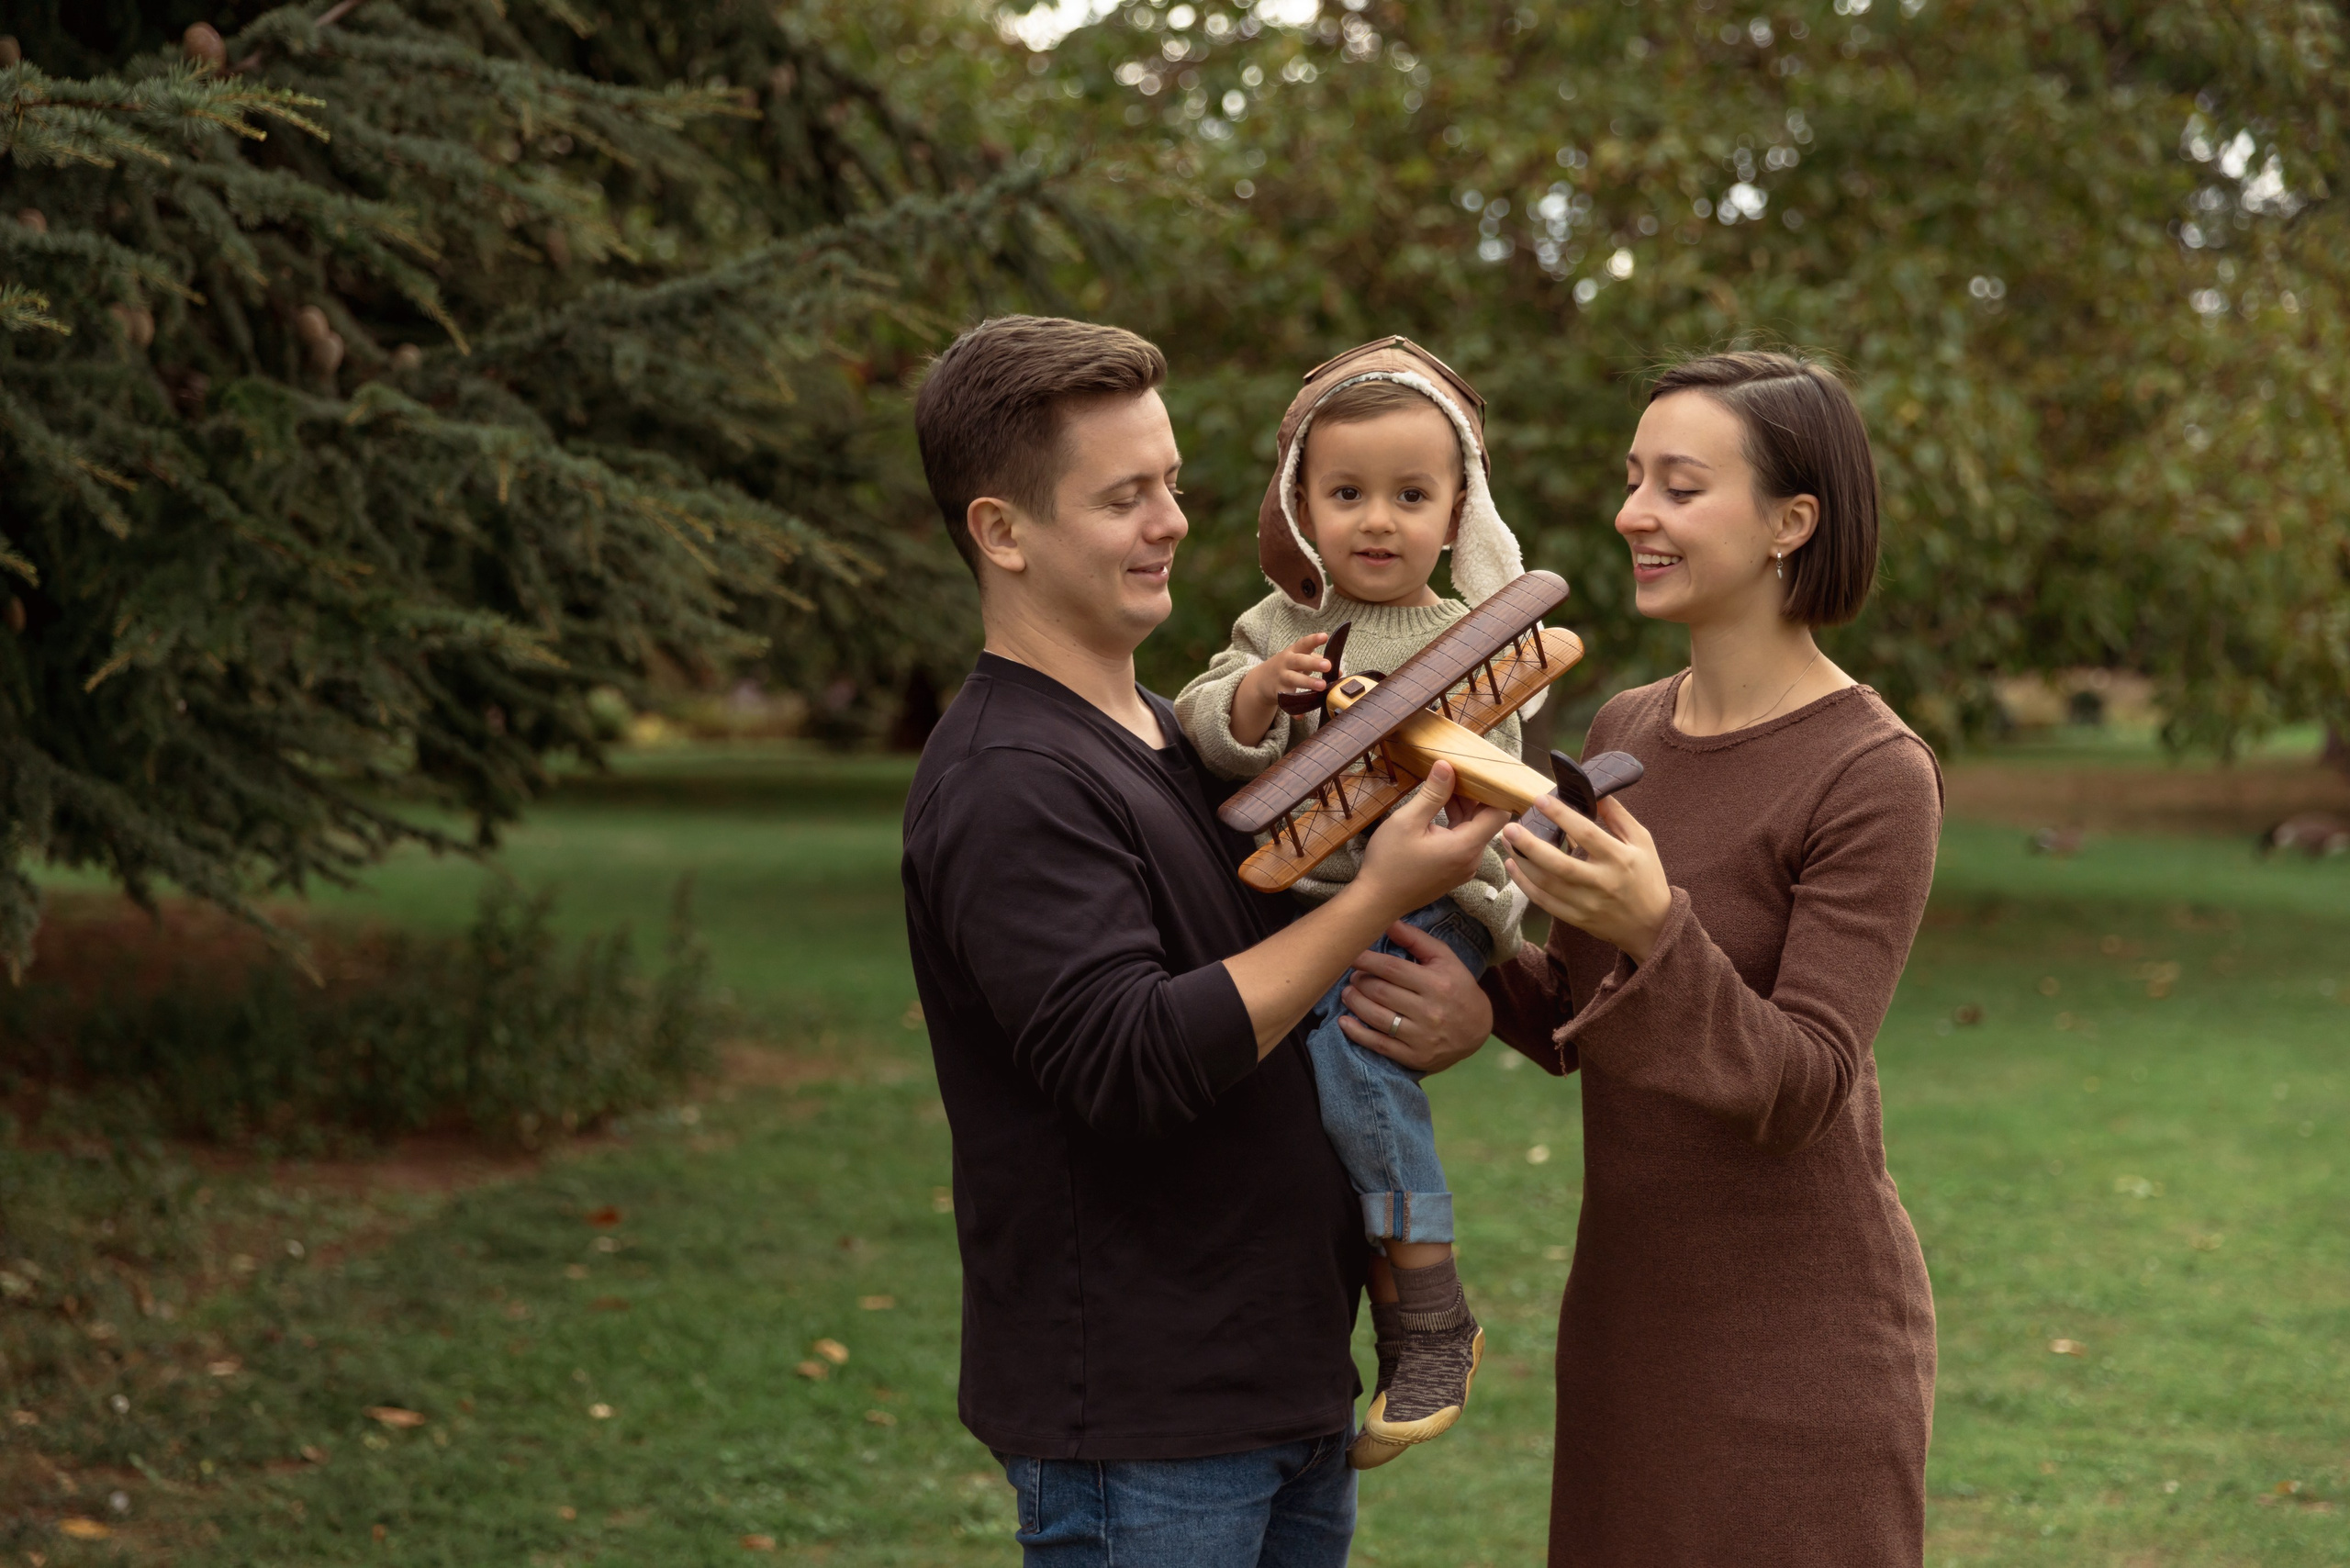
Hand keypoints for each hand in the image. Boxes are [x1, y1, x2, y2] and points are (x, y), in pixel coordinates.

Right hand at [1231, 633, 1330, 746]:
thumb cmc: (1288, 666)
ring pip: (1294, 679)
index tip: (1325, 636)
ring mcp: (1281, 678)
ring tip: (1322, 686)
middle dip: (1313, 663)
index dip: (1314, 640)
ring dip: (1308, 683)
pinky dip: (1293, 710)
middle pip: (1299, 661)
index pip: (1304, 643)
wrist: (1261, 680)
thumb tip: (1339, 672)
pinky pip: (1286, 701)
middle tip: (1328, 665)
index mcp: (1293, 652)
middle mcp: (1286, 663)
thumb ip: (1318, 662)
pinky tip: (1300, 716)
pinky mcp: (1278, 693)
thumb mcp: (1299, 659)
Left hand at [1336, 920, 1493, 1072]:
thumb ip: (1416, 939)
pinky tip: (1345, 1022)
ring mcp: (1421, 1037)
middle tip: (1352, 976)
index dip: (1366, 960)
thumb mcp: (1444, 958)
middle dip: (1359, 981)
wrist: (1479, 1029)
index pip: (1391, 968)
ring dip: (1355, 1003)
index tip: (1351, 955)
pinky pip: (1379, 1045)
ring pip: (1376, 1017)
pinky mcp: (1414, 1057)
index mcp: (1437, 983)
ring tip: (1348, 993)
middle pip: (1380, 992)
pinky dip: (1357, 1033)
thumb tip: (1388, 921)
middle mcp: (1430, 1011)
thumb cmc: (1457, 986)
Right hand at [1357, 761, 1507, 914]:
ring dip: (1462, 808)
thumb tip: (1446, 766)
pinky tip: (1438, 808)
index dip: (1494, 791)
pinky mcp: (1454, 870)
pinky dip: (1455, 824)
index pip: (1499, 813)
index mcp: (1465, 847)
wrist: (1376, 901)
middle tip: (1456, 771)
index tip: (1479, 772)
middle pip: (1486, 820)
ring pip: (1473, 830)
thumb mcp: (1407, 821)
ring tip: (1443, 785)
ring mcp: (1464, 867)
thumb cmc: (1389, 863)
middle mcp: (1472, 859)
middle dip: (1474, 795)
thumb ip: (1432, 794)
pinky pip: (1463, 841)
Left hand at [1501, 795, 1671, 962]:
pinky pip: (1544, 902)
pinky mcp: (1576, 918)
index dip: (1561, 815)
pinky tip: (1513, 866)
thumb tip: (1596, 792)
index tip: (1540, 799)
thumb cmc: (1647, 877)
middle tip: (1510, 827)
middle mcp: (1601, 883)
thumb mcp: (1642, 842)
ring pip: (1546, 884)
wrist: (1652, 925)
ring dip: (1522, 862)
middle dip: (1530, 845)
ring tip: (1506, 841)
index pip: (1587, 834)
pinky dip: (1525, 884)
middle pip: (1559, 864)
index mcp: (1619, 859)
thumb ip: (1618, 817)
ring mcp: (1587, 904)